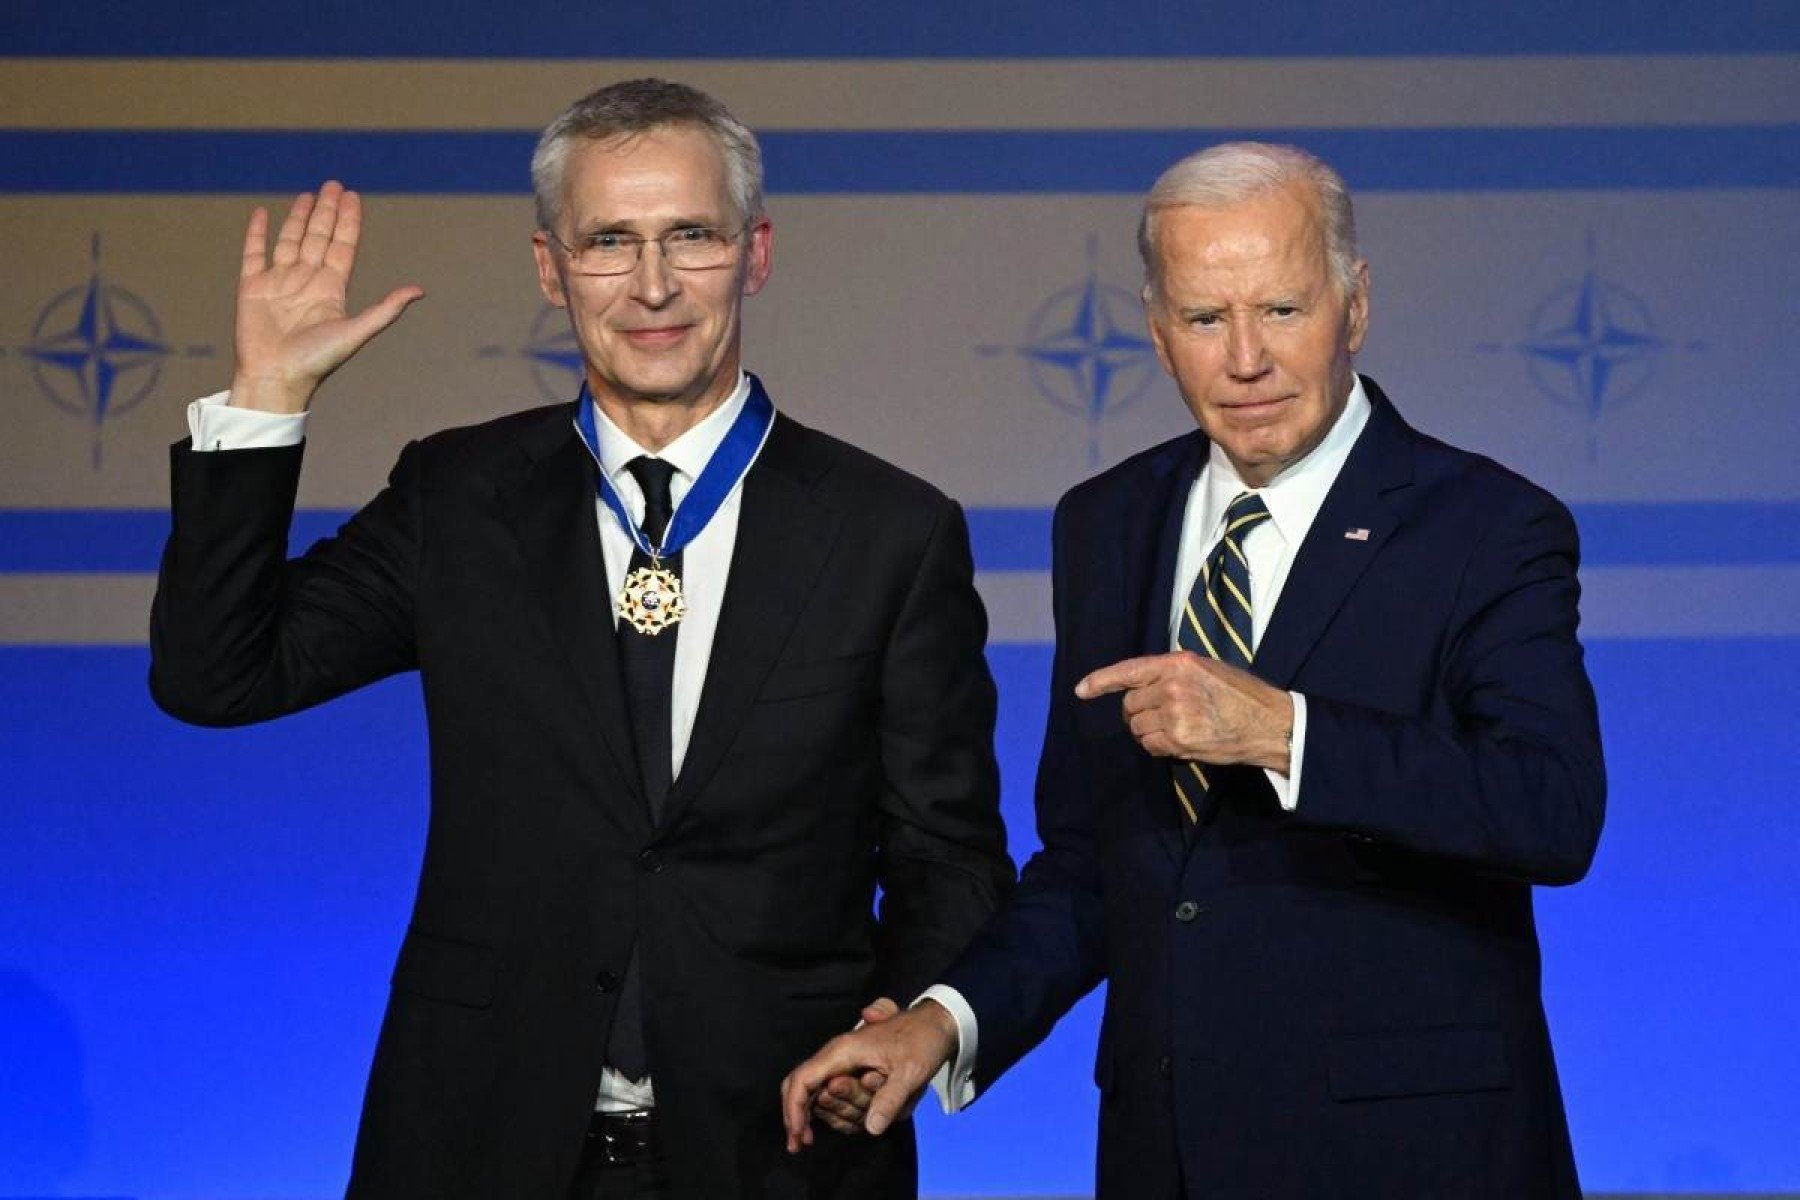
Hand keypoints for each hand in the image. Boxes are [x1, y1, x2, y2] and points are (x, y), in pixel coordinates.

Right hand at [231, 180, 423, 413]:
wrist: (276, 378)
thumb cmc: (317, 361)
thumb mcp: (356, 332)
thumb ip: (385, 310)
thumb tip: (419, 290)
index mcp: (331, 290)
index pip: (342, 247)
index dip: (348, 221)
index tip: (353, 196)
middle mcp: (307, 282)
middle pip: (319, 238)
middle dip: (327, 212)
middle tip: (334, 184)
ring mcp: (279, 283)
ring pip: (291, 241)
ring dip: (300, 218)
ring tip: (309, 195)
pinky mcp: (252, 287)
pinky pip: (254, 253)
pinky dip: (257, 233)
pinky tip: (264, 213)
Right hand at [781, 998, 957, 1151]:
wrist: (935, 1023)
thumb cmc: (922, 1041)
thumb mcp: (911, 1071)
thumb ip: (889, 1098)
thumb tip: (871, 1128)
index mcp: (843, 1052)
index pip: (802, 1080)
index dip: (794, 1110)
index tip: (798, 1137)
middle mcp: (837, 1057)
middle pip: (801, 1088)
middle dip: (799, 1117)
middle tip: (803, 1143)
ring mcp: (844, 1064)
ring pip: (822, 1097)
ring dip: (839, 1113)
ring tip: (872, 1111)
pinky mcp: (853, 1071)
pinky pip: (838, 1097)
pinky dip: (846, 1112)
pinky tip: (867, 1116)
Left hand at [1075, 651, 1292, 771]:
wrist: (1269, 723)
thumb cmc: (1241, 695)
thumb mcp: (1207, 669)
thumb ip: (1174, 674)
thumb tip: (1143, 686)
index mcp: (1179, 663)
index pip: (1129, 670)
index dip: (1100, 681)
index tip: (1081, 690)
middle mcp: (1172, 685)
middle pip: (1130, 704)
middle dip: (1138, 713)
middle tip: (1159, 718)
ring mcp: (1174, 713)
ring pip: (1138, 727)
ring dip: (1148, 732)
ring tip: (1174, 730)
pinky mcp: (1179, 739)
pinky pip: (1150, 745)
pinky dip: (1157, 747)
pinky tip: (1179, 742)